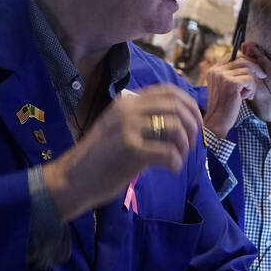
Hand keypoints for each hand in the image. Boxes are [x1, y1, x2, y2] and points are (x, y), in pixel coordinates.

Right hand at [42, 84, 200, 220]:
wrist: (73, 179)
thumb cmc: (100, 158)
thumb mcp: (120, 129)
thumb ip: (144, 121)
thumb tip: (182, 120)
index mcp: (127, 103)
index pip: (169, 91)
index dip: (190, 105)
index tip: (197, 122)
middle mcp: (127, 110)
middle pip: (177, 106)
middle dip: (193, 126)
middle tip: (191, 145)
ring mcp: (127, 127)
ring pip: (176, 126)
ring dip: (185, 146)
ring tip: (178, 159)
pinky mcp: (130, 149)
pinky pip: (168, 152)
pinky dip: (176, 162)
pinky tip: (170, 170)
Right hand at [204, 54, 265, 138]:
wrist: (217, 121)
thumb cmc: (224, 106)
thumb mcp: (225, 86)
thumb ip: (233, 75)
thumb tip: (252, 64)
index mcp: (213, 70)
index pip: (232, 55)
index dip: (246, 59)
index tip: (255, 67)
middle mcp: (216, 70)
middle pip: (241, 59)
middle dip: (255, 67)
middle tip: (262, 75)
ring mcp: (223, 76)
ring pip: (248, 70)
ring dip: (252, 83)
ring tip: (248, 94)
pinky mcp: (231, 83)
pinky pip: (250, 79)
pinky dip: (252, 89)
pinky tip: (246, 97)